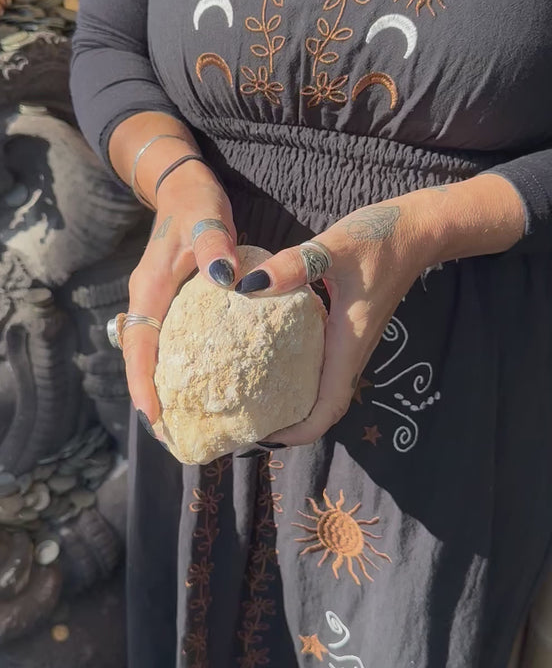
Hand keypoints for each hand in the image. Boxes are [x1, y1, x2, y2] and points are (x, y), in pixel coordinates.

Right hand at [122, 165, 239, 436]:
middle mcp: (147, 300)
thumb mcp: (207, 218)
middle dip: (148, 397)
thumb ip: (215, 245)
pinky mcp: (170, 303)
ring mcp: (156, 302)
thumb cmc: (196, 203)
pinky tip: (196, 385)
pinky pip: (165, 343)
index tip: (154, 417)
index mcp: (150, 288)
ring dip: (158, 386)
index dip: (143, 382)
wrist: (182, 186)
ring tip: (178, 422)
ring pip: (149, 353)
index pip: (140, 345)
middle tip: (168, 436)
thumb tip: (226, 278)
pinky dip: (173, 367)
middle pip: (138, 359)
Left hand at [234, 175, 524, 447]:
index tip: (264, 438)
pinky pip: (325, 366)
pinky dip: (300, 374)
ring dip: (295, 402)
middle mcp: (352, 351)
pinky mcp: (350, 329)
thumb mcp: (333, 247)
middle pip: (323, 408)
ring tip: (253, 398)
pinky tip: (270, 357)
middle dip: (289, 424)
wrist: (420, 229)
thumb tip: (247, 285)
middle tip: (247, 422)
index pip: (327, 408)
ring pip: (324, 388)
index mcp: (348, 344)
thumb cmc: (381, 238)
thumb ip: (292, 266)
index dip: (299, 432)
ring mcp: (352, 342)